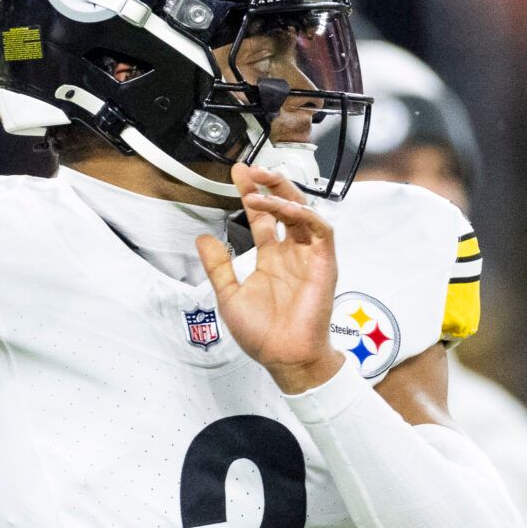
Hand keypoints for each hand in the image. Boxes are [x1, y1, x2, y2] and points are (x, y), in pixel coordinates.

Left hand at [197, 164, 344, 392]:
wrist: (284, 357)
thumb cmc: (262, 334)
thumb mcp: (229, 294)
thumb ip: (218, 266)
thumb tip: (202, 238)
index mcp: (271, 258)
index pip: (262, 217)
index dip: (250, 193)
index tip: (237, 174)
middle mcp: (291, 252)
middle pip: (284, 206)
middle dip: (268, 184)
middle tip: (250, 170)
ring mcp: (309, 257)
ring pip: (302, 212)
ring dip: (282, 195)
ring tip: (259, 186)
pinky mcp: (324, 264)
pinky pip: (321, 231)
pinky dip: (306, 215)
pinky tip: (286, 208)